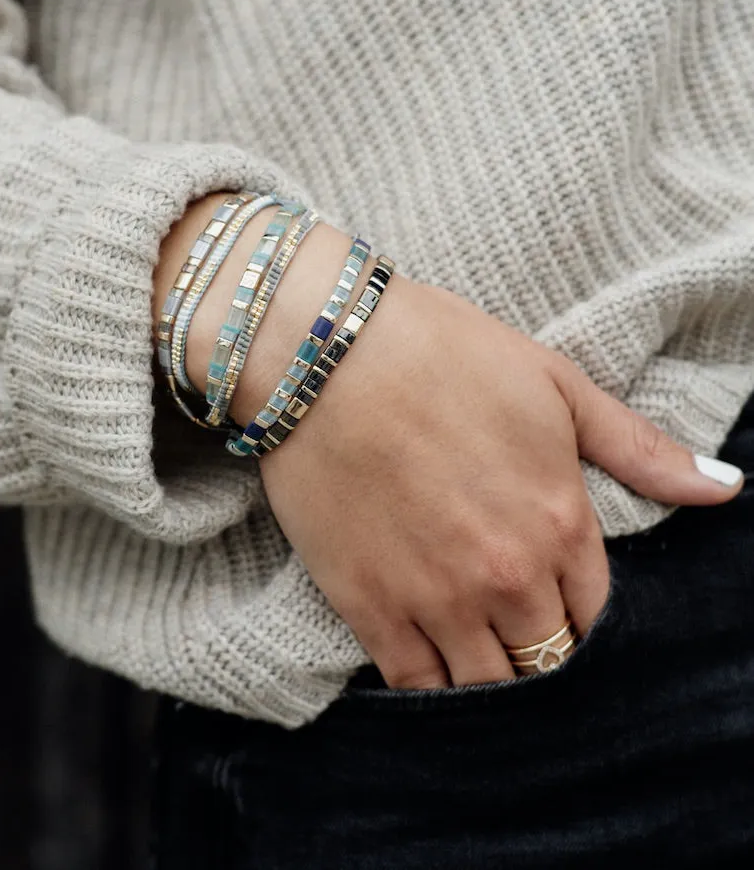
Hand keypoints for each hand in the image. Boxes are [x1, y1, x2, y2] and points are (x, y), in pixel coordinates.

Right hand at [256, 277, 742, 687]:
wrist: (325, 354)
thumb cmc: (442, 355)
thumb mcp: (554, 384)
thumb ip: (639, 447)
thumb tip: (727, 489)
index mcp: (560, 522)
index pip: (595, 611)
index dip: (578, 611)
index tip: (555, 600)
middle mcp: (507, 576)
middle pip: (547, 657)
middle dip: (541, 647)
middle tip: (514, 627)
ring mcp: (435, 599)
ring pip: (487, 684)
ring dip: (491, 675)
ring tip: (476, 648)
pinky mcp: (369, 606)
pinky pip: (414, 684)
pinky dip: (431, 686)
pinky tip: (431, 663)